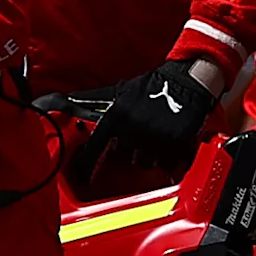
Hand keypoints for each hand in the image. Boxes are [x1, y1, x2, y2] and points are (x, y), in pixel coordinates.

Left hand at [62, 59, 221, 192]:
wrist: (187, 81)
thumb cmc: (152, 86)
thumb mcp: (120, 90)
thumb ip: (94, 99)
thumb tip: (68, 100)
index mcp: (115, 118)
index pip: (94, 149)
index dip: (87, 163)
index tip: (84, 174)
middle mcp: (132, 130)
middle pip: (123, 158)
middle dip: (129, 151)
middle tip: (137, 139)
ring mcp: (155, 138)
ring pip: (144, 162)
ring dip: (148, 156)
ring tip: (154, 139)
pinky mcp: (175, 144)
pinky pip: (166, 163)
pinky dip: (167, 158)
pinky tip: (168, 144)